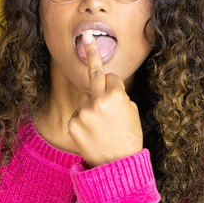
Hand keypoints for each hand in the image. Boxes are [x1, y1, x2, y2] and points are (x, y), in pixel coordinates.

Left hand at [67, 31, 142, 167]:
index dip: (114, 86)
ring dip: (90, 105)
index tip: (113, 86)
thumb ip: (118, 95)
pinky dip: (83, 120)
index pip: (111, 77)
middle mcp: (98, 100)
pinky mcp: (72, 123)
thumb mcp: (132, 111)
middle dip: (92, 52)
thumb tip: (106, 86)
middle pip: (94, 72)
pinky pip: (77, 113)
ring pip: (84, 97)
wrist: (117, 166)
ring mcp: (83, 111)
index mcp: (116, 95)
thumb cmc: (129, 138)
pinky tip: (92, 133)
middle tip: (85, 36)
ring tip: (100, 125)